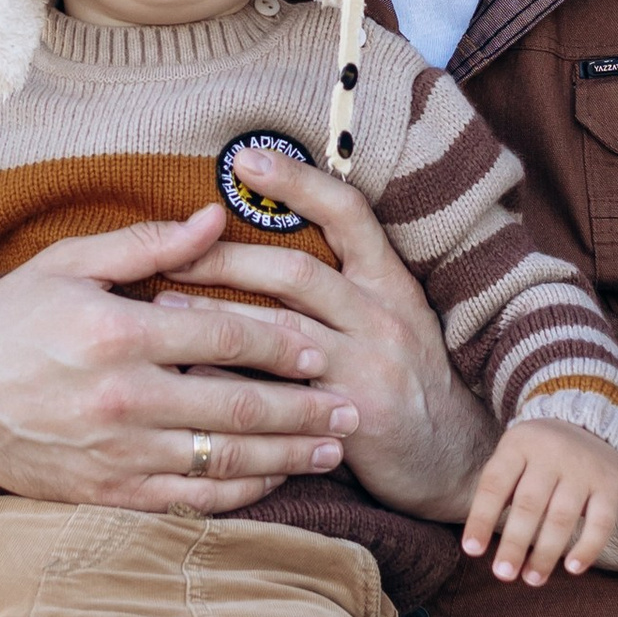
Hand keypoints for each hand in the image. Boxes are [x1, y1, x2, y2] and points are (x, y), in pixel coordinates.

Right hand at [0, 201, 364, 597]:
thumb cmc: (6, 323)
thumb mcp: (67, 265)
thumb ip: (147, 243)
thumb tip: (217, 218)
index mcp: (115, 334)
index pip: (221, 335)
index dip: (279, 341)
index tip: (319, 342)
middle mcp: (121, 400)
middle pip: (237, 408)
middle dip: (304, 407)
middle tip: (355, 405)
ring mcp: (116, 454)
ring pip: (223, 461)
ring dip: (287, 455)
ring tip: (333, 446)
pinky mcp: (108, 493)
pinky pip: (191, 499)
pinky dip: (240, 491)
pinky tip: (274, 479)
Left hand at [158, 147, 495, 524]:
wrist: (453, 457)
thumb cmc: (403, 377)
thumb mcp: (390, 316)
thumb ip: (342, 283)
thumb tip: (264, 238)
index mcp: (390, 281)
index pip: (348, 213)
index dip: (298, 182)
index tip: (244, 159)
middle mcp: (384, 316)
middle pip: (298, 272)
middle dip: (227, 258)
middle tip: (171, 252)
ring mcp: (371, 367)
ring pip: (282, 332)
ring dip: (216, 317)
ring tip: (164, 307)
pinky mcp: (354, 418)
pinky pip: (279, 393)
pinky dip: (230, 381)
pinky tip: (189, 372)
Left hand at [461, 417, 617, 585]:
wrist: (590, 420)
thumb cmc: (540, 452)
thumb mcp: (514, 454)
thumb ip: (500, 489)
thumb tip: (480, 542)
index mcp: (519, 445)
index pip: (495, 485)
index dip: (482, 518)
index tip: (472, 550)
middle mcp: (551, 453)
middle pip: (529, 504)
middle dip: (514, 544)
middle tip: (503, 574)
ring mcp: (583, 468)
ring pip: (562, 517)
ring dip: (546, 554)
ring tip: (532, 579)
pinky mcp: (611, 484)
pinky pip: (601, 522)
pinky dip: (587, 548)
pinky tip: (572, 568)